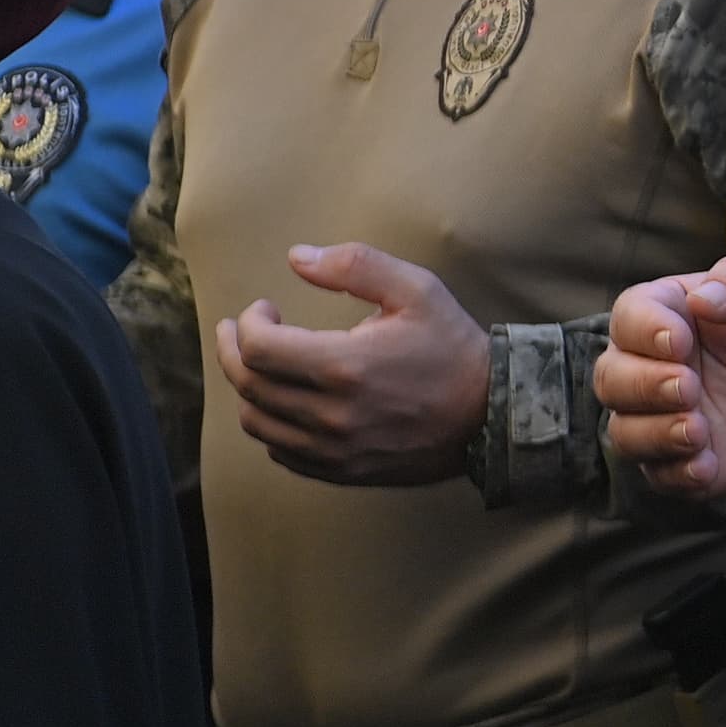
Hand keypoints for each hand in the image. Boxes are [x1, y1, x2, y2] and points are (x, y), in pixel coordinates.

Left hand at [216, 243, 489, 486]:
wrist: (493, 413)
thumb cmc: (453, 346)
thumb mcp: (417, 289)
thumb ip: (355, 265)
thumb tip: (296, 257)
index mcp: (343, 365)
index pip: (257, 348)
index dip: (248, 322)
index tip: (263, 309)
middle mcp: (331, 413)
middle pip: (248, 384)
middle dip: (232, 351)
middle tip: (236, 331)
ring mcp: (334, 448)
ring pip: (257, 421)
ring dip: (248, 389)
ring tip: (261, 366)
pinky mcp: (343, 469)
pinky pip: (281, 451)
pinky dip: (271, 424)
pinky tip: (286, 402)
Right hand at [596, 252, 725, 498]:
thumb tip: (703, 299)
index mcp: (668, 314)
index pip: (629, 316)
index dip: (644, 330)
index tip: (680, 342)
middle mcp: (652, 365)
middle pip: (611, 377)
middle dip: (643, 385)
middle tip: (689, 387)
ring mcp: (663, 415)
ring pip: (624, 431)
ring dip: (655, 433)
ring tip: (700, 430)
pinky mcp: (682, 458)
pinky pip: (658, 475)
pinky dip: (677, 473)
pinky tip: (708, 466)